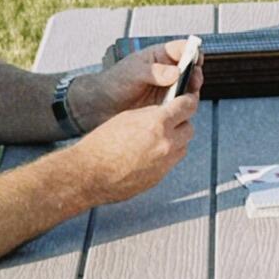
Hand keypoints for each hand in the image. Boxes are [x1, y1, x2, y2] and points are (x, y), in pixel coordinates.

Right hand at [68, 90, 197, 204]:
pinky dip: (166, 156)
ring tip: (157, 138)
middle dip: (181, 123)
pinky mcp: (159, 178)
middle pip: (189, 128)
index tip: (187, 100)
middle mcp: (166, 143)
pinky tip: (149, 154)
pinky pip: (171, 162)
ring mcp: (164, 163)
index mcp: (157, 123)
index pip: (187, 107)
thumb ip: (150, 114)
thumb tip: (163, 113)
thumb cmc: (101, 145)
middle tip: (170, 120)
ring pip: (183, 147)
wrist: (89, 174)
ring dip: (176, 140)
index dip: (188, 101)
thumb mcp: (127, 117)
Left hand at [73, 41, 203, 125]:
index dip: (193, 52)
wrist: (100, 105)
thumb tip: (175, 73)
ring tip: (185, 98)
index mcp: (160, 56)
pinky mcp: (166, 106)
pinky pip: (181, 106)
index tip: (195, 60)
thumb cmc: (114, 82)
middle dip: (195, 75)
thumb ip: (154, 72)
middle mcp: (168, 72)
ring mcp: (168, 89)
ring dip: (191, 93)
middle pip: (191, 70)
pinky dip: (183, 108)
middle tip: (193, 81)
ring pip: (189, 89)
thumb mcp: (132, 72)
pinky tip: (178, 111)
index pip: (183, 49)